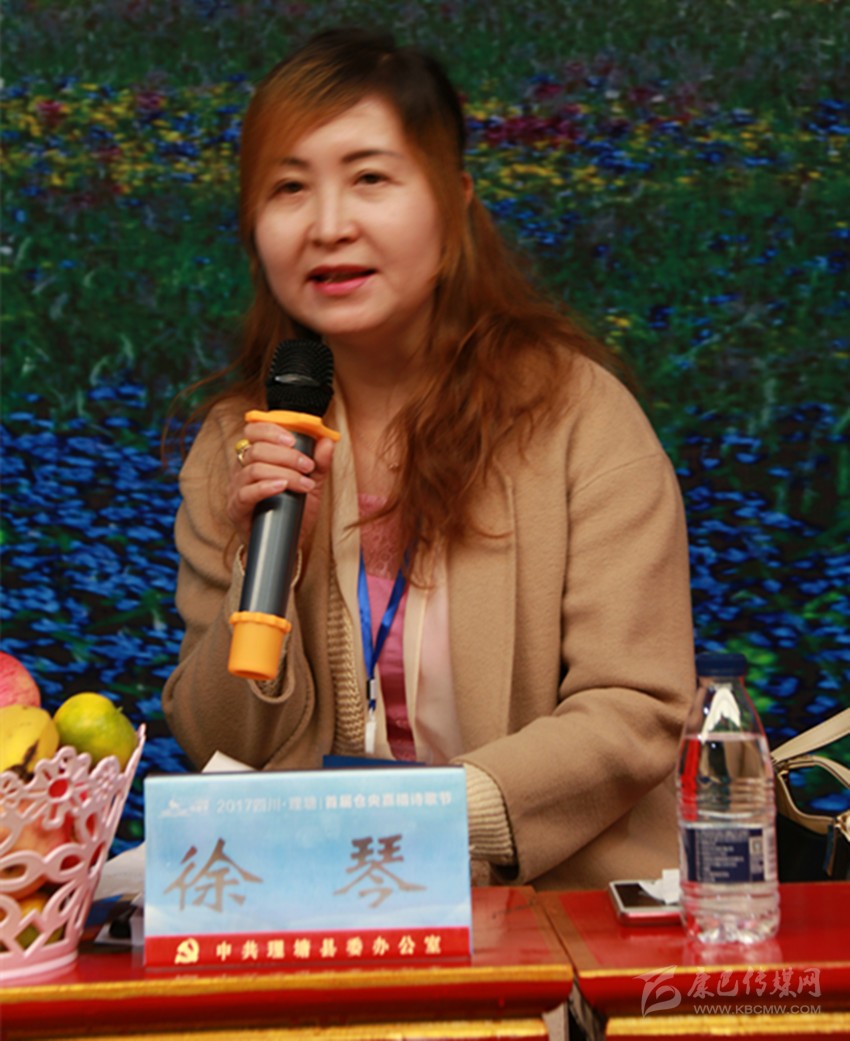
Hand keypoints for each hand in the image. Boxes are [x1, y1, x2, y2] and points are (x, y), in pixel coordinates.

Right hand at [226, 421, 335, 554]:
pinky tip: (282, 487)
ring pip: (254, 469)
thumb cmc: (293, 511)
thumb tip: (327, 441)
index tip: (294, 439)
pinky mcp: (236, 508)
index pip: (253, 432)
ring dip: (283, 472)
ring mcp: (237, 489)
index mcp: (256, 457)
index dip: (271, 430)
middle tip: (308, 465)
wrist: (285, 544)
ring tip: (304, 483)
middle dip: (287, 455)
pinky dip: (265, 487)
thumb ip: (319, 463)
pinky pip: (246, 493)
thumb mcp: (310, 484)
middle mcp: (242, 470)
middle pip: (257, 450)